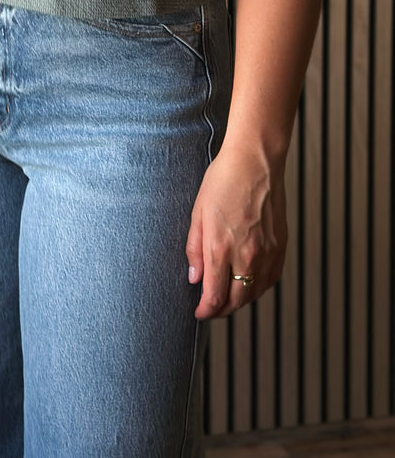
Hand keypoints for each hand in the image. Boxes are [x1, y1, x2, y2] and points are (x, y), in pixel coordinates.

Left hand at [185, 142, 286, 318]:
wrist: (255, 162)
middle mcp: (247, 255)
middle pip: (236, 301)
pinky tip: (249, 284)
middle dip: (221, 310)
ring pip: (255, 293)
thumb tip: (194, 279)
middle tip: (210, 309)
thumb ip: (195, 249)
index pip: (214, 296)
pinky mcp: (281, 247)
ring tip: (227, 298)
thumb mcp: (198, 212)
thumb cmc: (223, 181)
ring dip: (240, 301)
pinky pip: (271, 279)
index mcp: (221, 248)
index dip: (205, 310)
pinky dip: (259, 288)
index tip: (199, 313)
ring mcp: (267, 253)